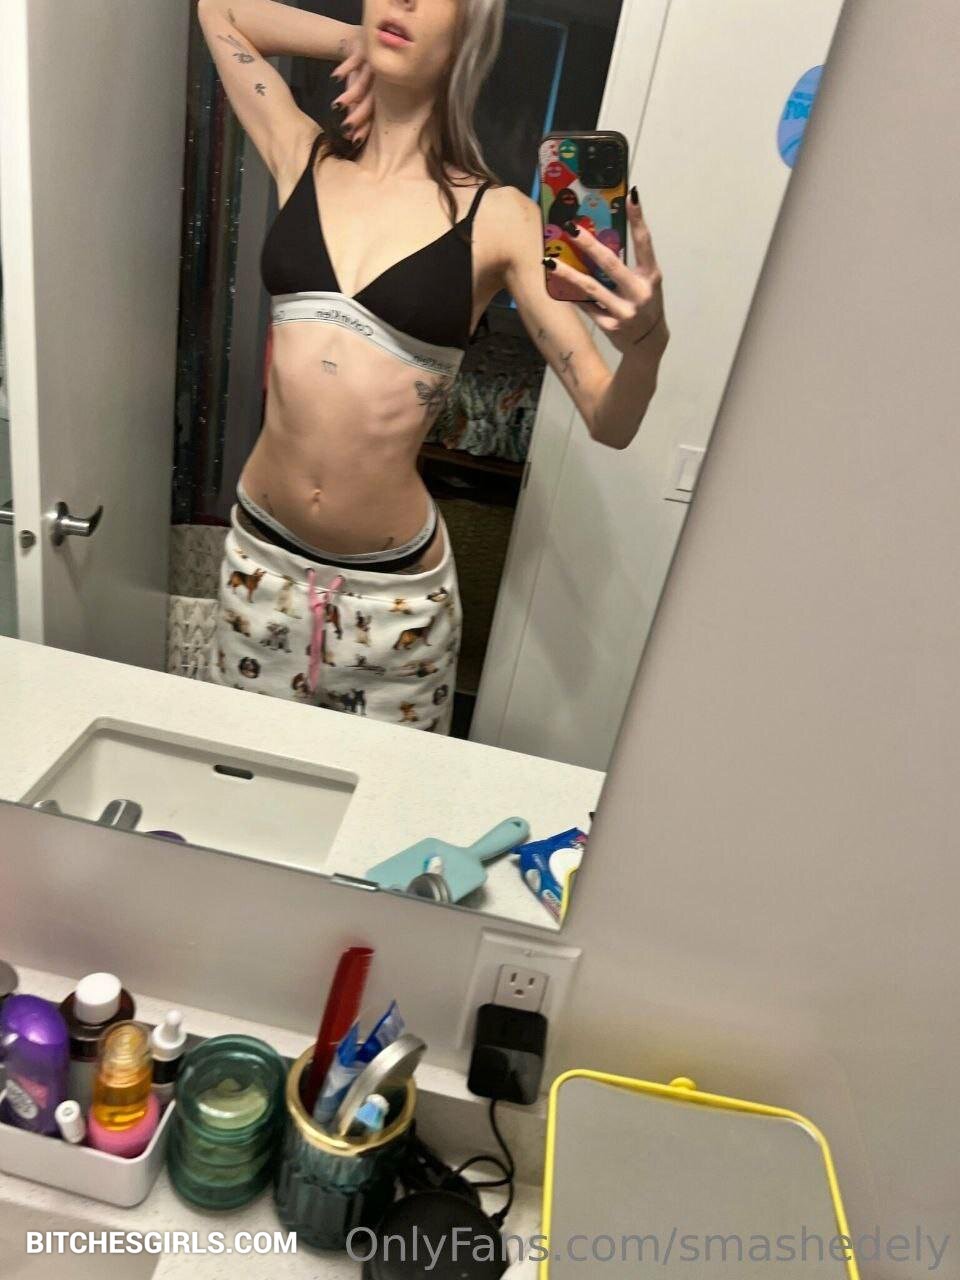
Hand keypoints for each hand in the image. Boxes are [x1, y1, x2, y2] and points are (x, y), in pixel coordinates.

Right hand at [331, 28, 373, 143]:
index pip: (374, 114)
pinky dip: (345, 67)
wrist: (362, 40)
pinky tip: (335, 77)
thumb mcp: (357, 91)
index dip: (365, 127)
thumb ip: (354, 109)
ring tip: (337, 106)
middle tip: (346, 128)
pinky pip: (356, 59)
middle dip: (358, 115)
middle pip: (371, 101)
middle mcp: (382, 82)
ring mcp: (375, 64)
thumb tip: (347, 133)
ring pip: (364, 82)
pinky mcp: (365, 48)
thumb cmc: (360, 71)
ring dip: (350, 95)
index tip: (354, 141)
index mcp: (383, 95)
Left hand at [546, 188, 665, 355]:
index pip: (645, 242)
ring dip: (568, 273)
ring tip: (550, 260)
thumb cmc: (644, 304)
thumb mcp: (645, 282)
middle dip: (589, 245)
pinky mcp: (609, 325)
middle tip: (571, 228)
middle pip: (611, 264)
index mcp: (651, 276)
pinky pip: (585, 305)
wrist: (648, 344)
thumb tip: (601, 237)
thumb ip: (630, 263)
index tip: (630, 195)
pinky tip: (554, 283)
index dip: (638, 218)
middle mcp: (639, 293)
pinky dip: (569, 293)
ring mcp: (623, 311)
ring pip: (591, 288)